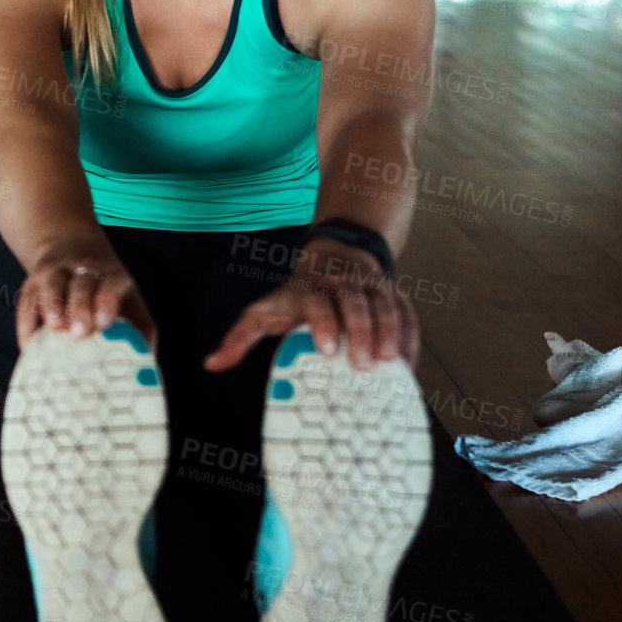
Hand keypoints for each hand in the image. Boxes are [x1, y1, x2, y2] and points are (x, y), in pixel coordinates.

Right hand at [16, 252, 157, 351]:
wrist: (71, 249)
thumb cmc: (107, 293)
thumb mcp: (129, 303)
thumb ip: (138, 333)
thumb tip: (143, 372)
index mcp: (112, 276)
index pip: (111, 282)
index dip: (106, 300)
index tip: (103, 322)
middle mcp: (83, 269)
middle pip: (82, 283)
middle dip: (80, 306)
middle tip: (79, 333)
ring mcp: (55, 272)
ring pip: (52, 283)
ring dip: (52, 305)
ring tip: (54, 328)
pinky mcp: (32, 282)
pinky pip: (26, 300)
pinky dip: (26, 323)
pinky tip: (29, 345)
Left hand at [203, 238, 419, 371]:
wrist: (334, 256)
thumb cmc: (296, 297)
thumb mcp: (265, 311)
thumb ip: (240, 337)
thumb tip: (211, 364)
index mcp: (309, 289)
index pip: (317, 301)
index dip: (324, 323)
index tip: (327, 350)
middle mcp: (342, 283)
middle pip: (355, 300)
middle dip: (360, 330)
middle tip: (362, 364)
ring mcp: (372, 285)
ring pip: (385, 303)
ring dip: (389, 332)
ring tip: (392, 364)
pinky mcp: (394, 293)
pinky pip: (407, 311)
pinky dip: (410, 335)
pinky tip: (408, 364)